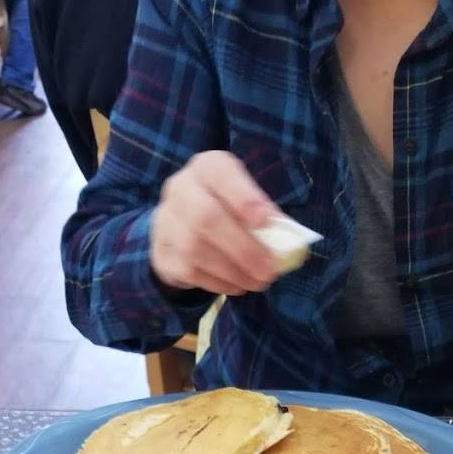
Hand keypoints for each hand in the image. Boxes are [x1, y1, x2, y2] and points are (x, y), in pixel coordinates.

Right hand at [150, 151, 282, 296]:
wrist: (179, 228)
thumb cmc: (225, 210)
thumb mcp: (244, 200)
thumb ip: (264, 214)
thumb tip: (289, 240)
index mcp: (206, 168)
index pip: (221, 173)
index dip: (244, 197)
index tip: (267, 221)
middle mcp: (181, 189)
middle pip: (206, 217)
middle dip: (242, 247)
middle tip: (269, 269)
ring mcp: (166, 222)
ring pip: (196, 249)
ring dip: (233, 270)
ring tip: (259, 281)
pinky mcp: (162, 254)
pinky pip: (190, 272)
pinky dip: (220, 282)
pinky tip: (239, 285)